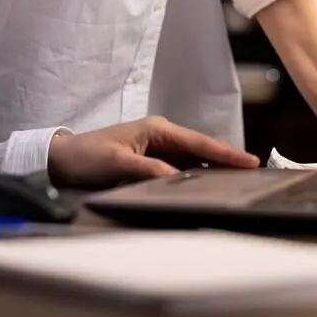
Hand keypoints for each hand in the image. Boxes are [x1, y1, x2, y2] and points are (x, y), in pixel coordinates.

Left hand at [47, 115, 259, 189]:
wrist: (62, 158)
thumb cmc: (87, 156)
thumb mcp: (118, 163)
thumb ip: (149, 169)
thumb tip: (177, 177)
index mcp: (157, 129)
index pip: (198, 142)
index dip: (225, 153)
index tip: (250, 161)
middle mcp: (161, 136)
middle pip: (201, 150)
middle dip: (226, 160)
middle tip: (253, 175)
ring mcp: (157, 148)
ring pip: (192, 160)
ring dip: (211, 169)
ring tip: (237, 182)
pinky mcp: (150, 161)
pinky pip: (179, 168)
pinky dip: (194, 176)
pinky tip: (205, 186)